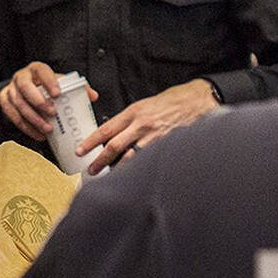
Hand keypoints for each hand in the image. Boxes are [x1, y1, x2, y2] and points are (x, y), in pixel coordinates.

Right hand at [0, 62, 97, 140]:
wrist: (24, 90)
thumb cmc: (45, 87)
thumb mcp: (59, 83)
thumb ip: (76, 88)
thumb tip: (93, 96)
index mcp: (36, 69)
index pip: (41, 71)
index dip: (48, 82)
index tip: (57, 94)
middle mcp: (21, 77)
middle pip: (25, 87)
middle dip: (38, 102)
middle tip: (52, 114)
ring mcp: (11, 89)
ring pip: (18, 104)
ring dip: (33, 118)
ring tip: (47, 129)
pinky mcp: (5, 101)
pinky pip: (12, 115)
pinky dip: (25, 127)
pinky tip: (37, 134)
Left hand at [78, 78, 220, 174]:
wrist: (197, 101)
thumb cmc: (172, 101)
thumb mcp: (145, 105)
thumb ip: (130, 120)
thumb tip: (115, 134)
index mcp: (134, 112)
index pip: (106, 129)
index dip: (90, 141)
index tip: (81, 150)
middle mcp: (141, 125)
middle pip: (114, 146)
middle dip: (100, 160)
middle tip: (91, 169)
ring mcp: (154, 137)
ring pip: (130, 157)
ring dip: (118, 169)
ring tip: (109, 176)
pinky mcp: (166, 145)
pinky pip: (148, 160)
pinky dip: (138, 168)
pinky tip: (133, 175)